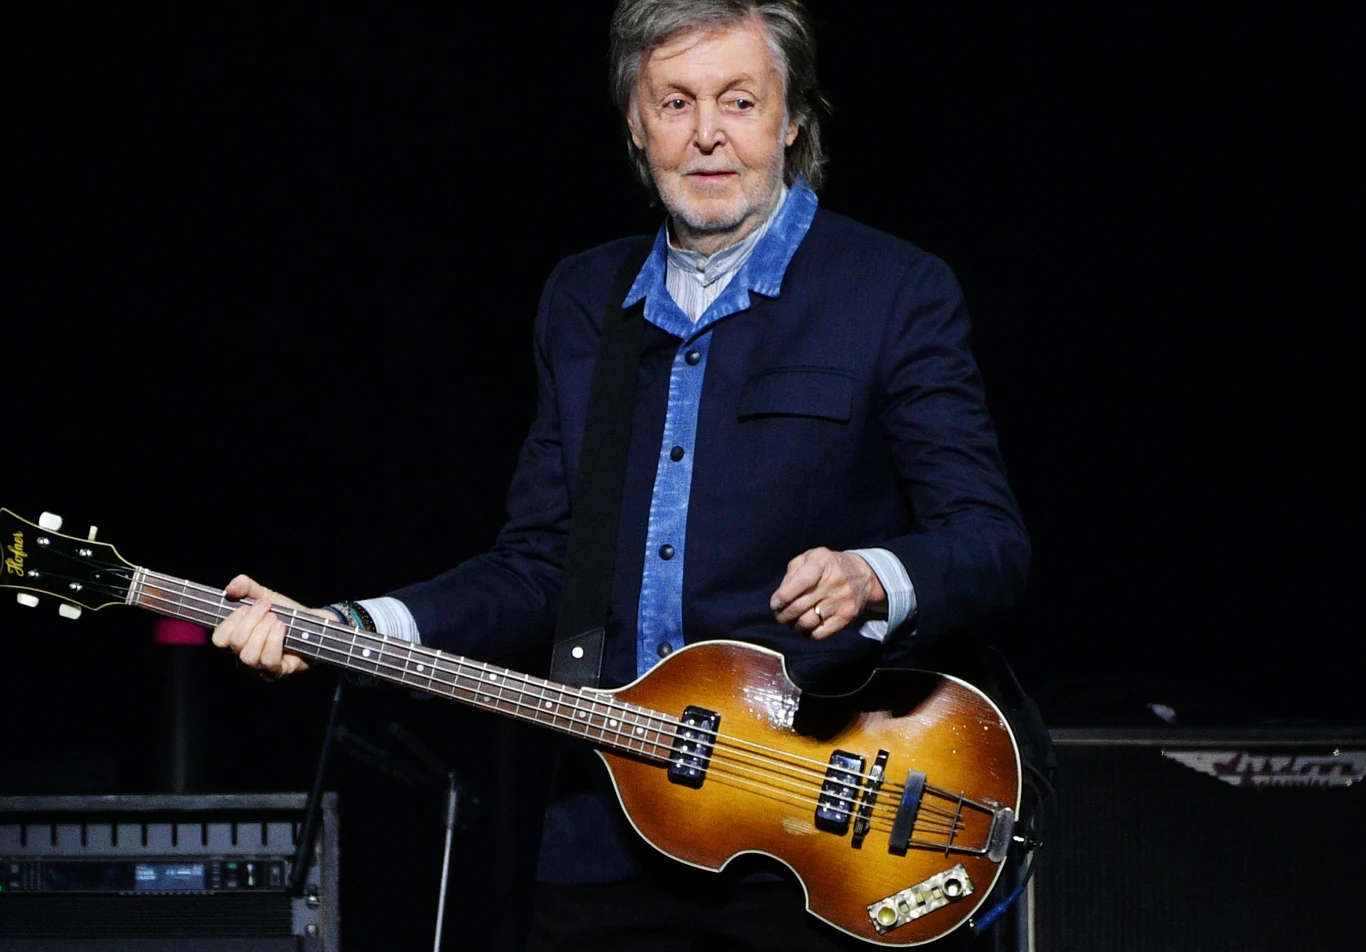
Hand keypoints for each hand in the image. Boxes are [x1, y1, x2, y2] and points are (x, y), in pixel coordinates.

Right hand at [211, 574, 319, 678]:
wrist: (313, 624)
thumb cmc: (285, 612)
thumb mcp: (264, 594)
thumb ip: (245, 587)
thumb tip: (230, 588)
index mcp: (235, 641)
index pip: (219, 639)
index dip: (231, 620)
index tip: (247, 606)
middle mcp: (242, 658)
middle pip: (236, 643)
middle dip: (252, 620)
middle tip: (267, 608)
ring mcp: (259, 668)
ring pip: (249, 656)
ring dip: (263, 631)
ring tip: (276, 619)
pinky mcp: (277, 673)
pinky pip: (268, 662)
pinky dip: (274, 641)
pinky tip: (281, 627)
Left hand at [770, 548, 886, 639]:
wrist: (863, 576)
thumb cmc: (828, 566)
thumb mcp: (810, 558)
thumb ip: (792, 573)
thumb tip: (779, 598)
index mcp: (822, 561)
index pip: (802, 581)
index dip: (784, 595)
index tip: (774, 604)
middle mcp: (834, 581)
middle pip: (800, 606)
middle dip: (783, 614)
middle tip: (779, 615)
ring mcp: (842, 600)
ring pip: (807, 622)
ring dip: (793, 625)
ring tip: (791, 621)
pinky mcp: (846, 616)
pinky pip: (820, 634)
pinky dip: (807, 634)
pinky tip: (805, 627)